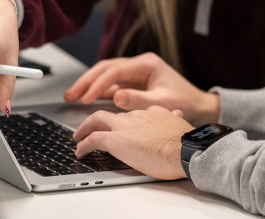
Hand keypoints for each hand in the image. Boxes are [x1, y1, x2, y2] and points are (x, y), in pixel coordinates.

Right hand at [63, 52, 220, 124]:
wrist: (199, 106)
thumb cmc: (185, 103)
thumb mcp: (163, 102)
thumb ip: (139, 100)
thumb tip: (116, 97)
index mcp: (147, 64)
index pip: (115, 70)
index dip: (97, 84)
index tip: (86, 98)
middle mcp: (140, 64)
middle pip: (106, 68)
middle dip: (86, 81)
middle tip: (70, 95)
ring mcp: (136, 72)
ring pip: (106, 74)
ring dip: (89, 84)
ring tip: (72, 97)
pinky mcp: (134, 82)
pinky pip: (112, 83)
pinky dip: (98, 91)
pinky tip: (86, 99)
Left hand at [73, 106, 190, 179]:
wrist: (183, 149)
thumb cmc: (185, 144)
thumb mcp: (181, 125)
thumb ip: (175, 119)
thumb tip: (178, 114)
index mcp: (152, 112)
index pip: (132, 114)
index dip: (123, 121)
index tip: (121, 128)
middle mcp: (136, 116)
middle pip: (111, 114)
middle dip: (97, 120)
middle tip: (89, 128)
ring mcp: (124, 126)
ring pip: (96, 120)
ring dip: (85, 129)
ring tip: (79, 138)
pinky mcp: (115, 140)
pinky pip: (92, 140)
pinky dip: (83, 145)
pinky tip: (80, 152)